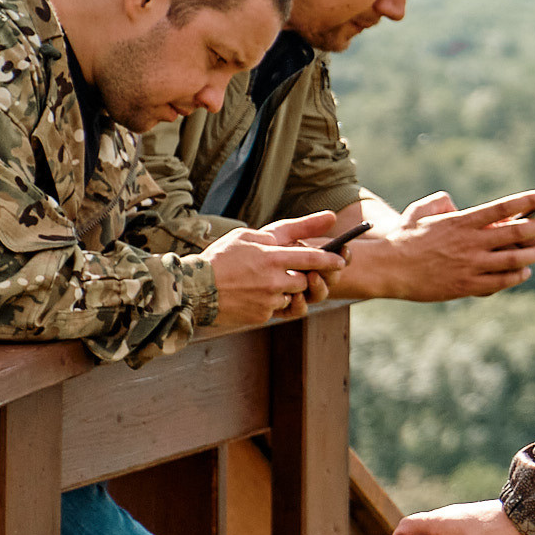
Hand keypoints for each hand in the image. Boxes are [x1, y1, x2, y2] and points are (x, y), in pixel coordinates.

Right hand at [201, 211, 347, 327]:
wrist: (192, 289)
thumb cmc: (220, 258)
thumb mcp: (249, 235)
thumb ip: (287, 229)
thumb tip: (329, 218)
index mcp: (272, 257)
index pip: (313, 258)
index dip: (330, 259)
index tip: (342, 259)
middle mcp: (274, 281)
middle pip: (305, 280)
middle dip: (300, 275)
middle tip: (284, 271)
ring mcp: (268, 301)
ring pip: (293, 296)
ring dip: (285, 290)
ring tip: (261, 282)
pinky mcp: (261, 316)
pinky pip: (277, 309)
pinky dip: (271, 302)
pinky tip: (252, 295)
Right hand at [334, 190, 534, 301]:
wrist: (388, 268)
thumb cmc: (405, 238)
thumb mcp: (421, 211)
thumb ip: (442, 202)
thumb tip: (456, 203)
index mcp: (462, 221)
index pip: (503, 208)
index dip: (529, 201)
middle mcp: (471, 243)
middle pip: (516, 233)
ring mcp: (471, 265)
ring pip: (513, 259)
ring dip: (534, 253)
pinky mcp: (467, 285)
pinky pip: (501, 282)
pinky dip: (517, 276)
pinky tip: (525, 271)